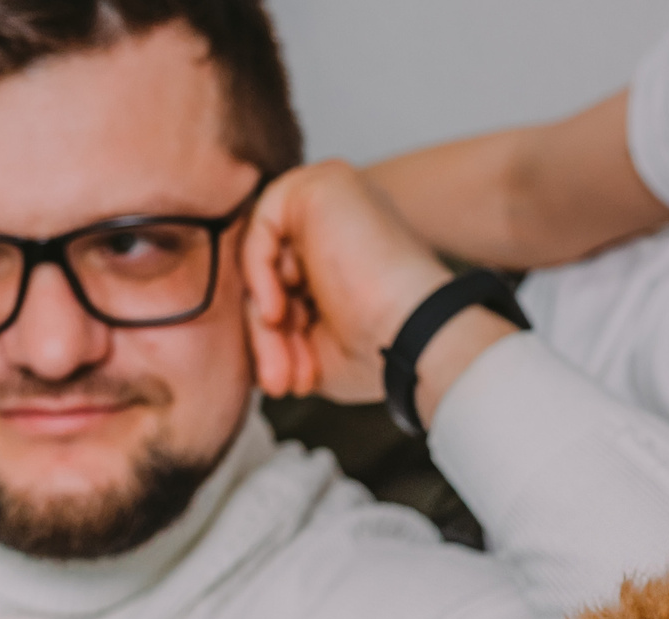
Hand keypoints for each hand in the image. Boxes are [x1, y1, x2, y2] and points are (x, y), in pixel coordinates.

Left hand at [243, 161, 513, 424]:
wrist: (416, 340)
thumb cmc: (382, 353)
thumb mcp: (315, 351)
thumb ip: (280, 332)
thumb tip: (252, 336)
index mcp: (348, 261)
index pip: (288, 289)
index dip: (279, 339)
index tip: (289, 383)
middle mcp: (341, 228)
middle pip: (273, 274)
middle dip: (269, 333)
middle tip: (279, 380)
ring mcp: (333, 203)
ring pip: (266, 254)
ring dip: (262, 313)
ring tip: (282, 354)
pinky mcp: (322, 185)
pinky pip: (262, 224)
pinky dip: (257, 271)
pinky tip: (276, 310)